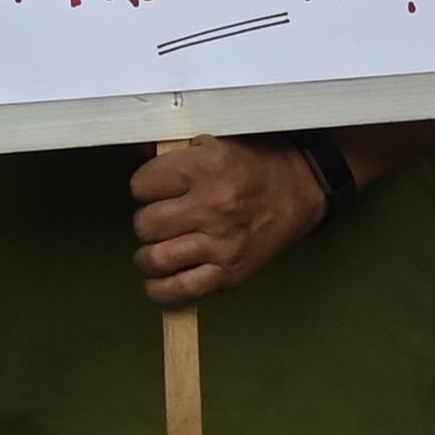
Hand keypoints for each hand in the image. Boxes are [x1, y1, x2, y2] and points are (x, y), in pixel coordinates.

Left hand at [132, 138, 329, 304]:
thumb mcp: (212, 143)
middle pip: (145, 225)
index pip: (141, 186)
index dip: (145, 188)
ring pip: (155, 259)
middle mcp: (212, 207)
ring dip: (149, 256)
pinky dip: (161, 290)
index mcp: (205, 168)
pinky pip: (181, 291)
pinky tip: (160, 280)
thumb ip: (173, 154)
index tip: (156, 190)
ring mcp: (221, 244)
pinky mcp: (230, 274)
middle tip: (162, 220)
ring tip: (159, 249)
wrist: (301, 188)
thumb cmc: (253, 163)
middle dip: (148, 222)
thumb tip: (134, 159)